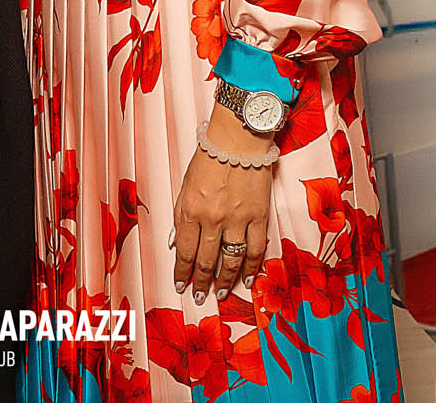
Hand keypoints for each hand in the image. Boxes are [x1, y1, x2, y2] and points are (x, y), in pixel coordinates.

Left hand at [173, 105, 274, 302]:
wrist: (238, 139)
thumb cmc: (209, 158)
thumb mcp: (185, 186)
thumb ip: (181, 216)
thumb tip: (177, 244)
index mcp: (191, 210)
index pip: (185, 252)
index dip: (182, 272)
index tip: (181, 285)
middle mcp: (213, 219)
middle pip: (206, 261)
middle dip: (201, 283)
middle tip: (200, 296)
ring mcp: (237, 219)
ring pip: (231, 261)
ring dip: (225, 281)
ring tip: (220, 295)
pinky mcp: (258, 216)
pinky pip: (255, 250)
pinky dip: (252, 268)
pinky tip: (248, 281)